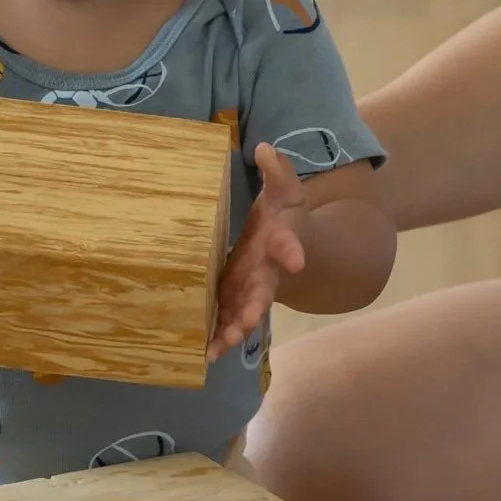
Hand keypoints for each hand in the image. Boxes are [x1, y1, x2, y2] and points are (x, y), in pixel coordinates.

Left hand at [208, 143, 309, 360]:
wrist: (289, 244)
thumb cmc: (285, 214)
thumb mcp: (285, 190)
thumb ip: (278, 171)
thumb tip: (264, 147)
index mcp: (281, 239)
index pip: (288, 243)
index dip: (292, 251)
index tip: (296, 259)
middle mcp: (269, 269)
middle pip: (265, 289)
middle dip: (256, 305)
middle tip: (248, 321)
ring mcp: (252, 289)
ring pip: (245, 312)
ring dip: (234, 329)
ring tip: (219, 346)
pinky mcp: (235, 299)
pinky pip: (228, 321)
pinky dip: (219, 337)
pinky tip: (204, 353)